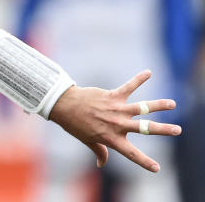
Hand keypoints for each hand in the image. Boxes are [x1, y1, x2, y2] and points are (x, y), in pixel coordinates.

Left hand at [48, 70, 181, 172]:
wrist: (64, 105)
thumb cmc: (76, 124)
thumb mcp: (88, 141)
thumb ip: (99, 152)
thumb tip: (101, 164)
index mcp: (112, 139)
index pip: (131, 154)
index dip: (144, 162)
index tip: (157, 168)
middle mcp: (117, 125)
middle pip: (144, 129)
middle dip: (162, 130)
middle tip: (177, 130)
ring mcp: (116, 110)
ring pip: (142, 108)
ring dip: (158, 105)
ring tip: (172, 104)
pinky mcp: (112, 96)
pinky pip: (128, 87)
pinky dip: (138, 80)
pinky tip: (148, 73)